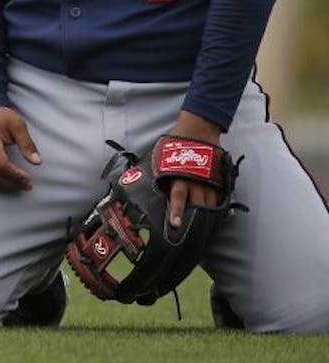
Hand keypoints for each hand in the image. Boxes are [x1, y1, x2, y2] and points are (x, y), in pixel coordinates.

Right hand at [0, 106, 41, 191]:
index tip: (29, 179)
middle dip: (12, 184)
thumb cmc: (1, 118)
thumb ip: (27, 144)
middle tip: (28, 184)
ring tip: (21, 184)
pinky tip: (10, 181)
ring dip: (6, 186)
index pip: (1, 165)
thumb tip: (37, 162)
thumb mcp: (18, 125)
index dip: (16, 175)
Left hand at [164, 111, 223, 227]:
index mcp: (179, 174)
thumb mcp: (162, 156)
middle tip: (193, 233)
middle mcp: (196, 179)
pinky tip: (215, 214)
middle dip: (195, 219)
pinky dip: (216, 205)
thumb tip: (144, 182)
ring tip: (204, 228)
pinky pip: (219, 195)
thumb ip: (159, 171)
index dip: (176, 212)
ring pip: (210, 202)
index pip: (178, 197)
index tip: (175, 225)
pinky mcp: (218, 177)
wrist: (198, 129)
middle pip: (198, 204)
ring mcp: (209, 179)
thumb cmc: (176, 143)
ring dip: (207, 215)